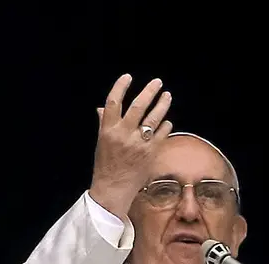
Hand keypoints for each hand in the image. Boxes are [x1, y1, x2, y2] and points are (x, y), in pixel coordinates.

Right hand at [89, 74, 172, 218]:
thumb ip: (104, 123)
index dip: (120, 87)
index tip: (128, 77)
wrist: (114, 188)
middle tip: (157, 82)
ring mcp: (139, 144)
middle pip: (138, 106)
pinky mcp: (151, 152)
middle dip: (149, 91)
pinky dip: (165, 125)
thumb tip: (102, 107)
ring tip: (167, 96)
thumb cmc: (106, 164)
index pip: (113, 102)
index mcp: (108, 130)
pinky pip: (163, 133)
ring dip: (162, 104)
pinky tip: (166, 121)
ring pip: (154, 118)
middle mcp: (124, 135)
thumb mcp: (101, 141)